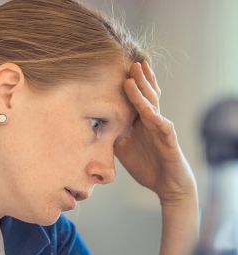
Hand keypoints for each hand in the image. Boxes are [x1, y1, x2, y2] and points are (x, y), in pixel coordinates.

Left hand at [114, 61, 196, 203]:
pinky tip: (147, 110)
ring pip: (152, 105)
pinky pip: (162, 126)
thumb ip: (113, 136)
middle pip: (145, 96)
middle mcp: (151, 121)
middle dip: (138, 79)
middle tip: (129, 62)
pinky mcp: (169, 140)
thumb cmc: (146, 165)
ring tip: (135, 75)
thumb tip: (93, 128)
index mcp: (140, 122)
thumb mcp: (123, 149)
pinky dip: (155, 117)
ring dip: (143, 91)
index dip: (130, 85)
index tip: (117, 70)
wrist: (166, 184)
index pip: (135, 99)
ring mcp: (160, 129)